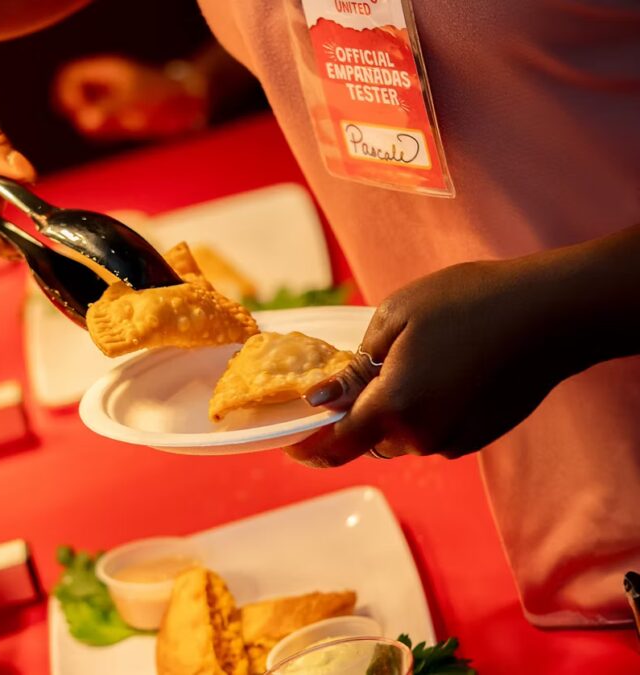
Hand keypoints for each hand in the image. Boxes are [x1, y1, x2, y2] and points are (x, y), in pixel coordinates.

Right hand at [53, 55, 208, 140]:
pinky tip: (126, 129)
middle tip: (98, 125)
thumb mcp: (134, 103)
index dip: (66, 95)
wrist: (191, 104)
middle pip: (72, 96)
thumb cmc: (163, 98)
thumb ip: (107, 111)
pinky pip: (101, 123)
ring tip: (119, 126)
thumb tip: (82, 122)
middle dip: (80, 113)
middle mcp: (105, 83)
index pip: (68, 77)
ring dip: (95, 125)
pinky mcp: (119, 113)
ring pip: (86, 113)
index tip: (78, 112)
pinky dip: (106, 131)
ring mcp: (111, 97)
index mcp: (105, 71)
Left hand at [285, 259, 590, 466]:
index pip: (336, 447)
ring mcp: (454, 440)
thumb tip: (320, 399)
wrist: (551, 313)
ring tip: (405, 361)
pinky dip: (423, 411)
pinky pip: (433, 432)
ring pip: (402, 437)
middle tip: (353, 376)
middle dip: (353, 418)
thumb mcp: (395, 319)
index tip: (291, 443)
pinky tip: (440, 370)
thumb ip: (353, 368)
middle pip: (368, 441)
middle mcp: (422, 436)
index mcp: (393, 408)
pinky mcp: (479, 436)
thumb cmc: (468, 303)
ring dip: (391, 413)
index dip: (308, 448)